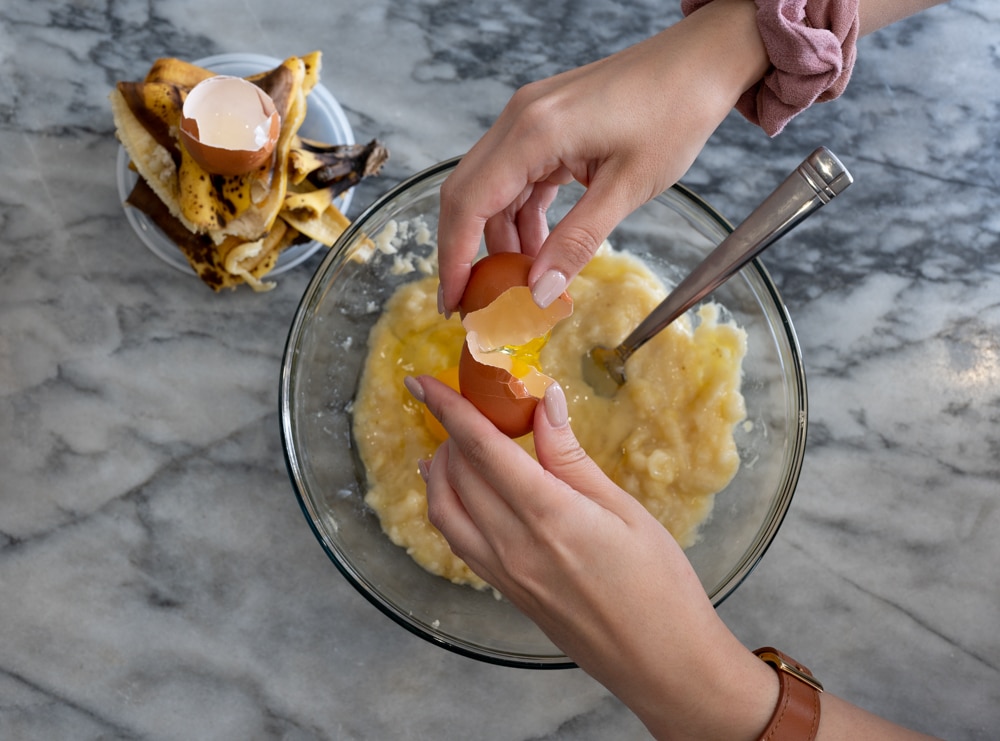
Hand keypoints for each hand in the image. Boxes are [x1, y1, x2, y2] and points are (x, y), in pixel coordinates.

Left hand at [406, 374, 776, 740]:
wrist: (661, 664)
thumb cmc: (659, 585)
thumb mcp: (624, 509)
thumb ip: (572, 456)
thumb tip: (545, 401)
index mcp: (546, 514)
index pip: (480, 448)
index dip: (447, 408)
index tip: (421, 380)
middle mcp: (511, 545)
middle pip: (455, 474)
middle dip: (447, 431)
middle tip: (461, 403)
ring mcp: (502, 573)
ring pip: (443, 511)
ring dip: (439, 469)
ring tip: (453, 442)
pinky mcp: (504, 591)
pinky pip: (457, 540)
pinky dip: (445, 506)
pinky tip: (456, 491)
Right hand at [436, 0, 768, 314]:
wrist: (701, 62)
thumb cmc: (674, 112)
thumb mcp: (628, 188)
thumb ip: (577, 241)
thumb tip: (539, 291)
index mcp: (534, 131)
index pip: (469, 202)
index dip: (454, 256)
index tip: (453, 301)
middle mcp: (520, 120)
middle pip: (466, 194)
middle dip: (465, 251)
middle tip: (475, 301)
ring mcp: (529, 119)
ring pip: (491, 189)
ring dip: (500, 236)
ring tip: (524, 281)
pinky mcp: (544, 125)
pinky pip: (516, 178)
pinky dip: (521, 215)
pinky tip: (541, 246)